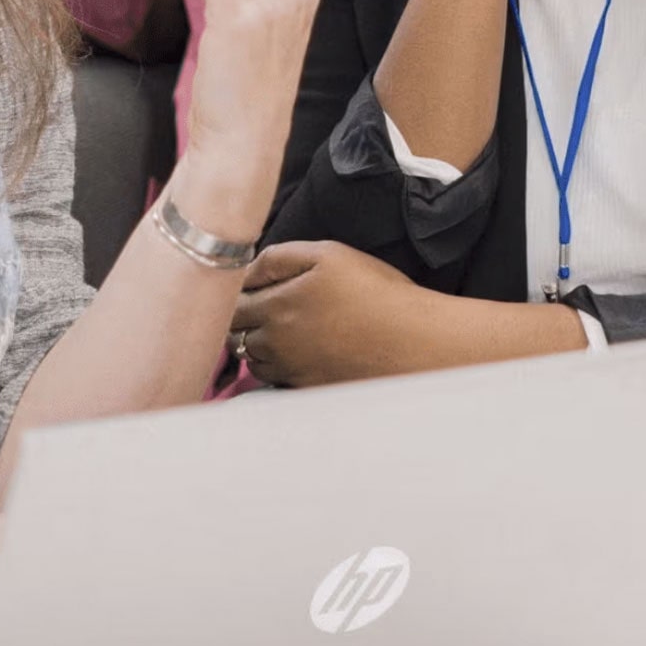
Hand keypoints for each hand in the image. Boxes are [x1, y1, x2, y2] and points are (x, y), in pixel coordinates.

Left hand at [231, 240, 582, 385]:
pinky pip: (278, 382)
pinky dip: (281, 369)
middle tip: (265, 310)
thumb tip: (245, 271)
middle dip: (243, 323)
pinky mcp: (308, 391)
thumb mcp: (328, 254)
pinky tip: (305, 354)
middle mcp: (275, 344)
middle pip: (236, 337)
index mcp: (275, 306)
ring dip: (260, 348)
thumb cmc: (376, 292)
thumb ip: (278, 258)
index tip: (251, 291)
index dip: (235, 297)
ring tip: (288, 332)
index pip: (231, 306)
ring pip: (255, 362)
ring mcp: (290, 372)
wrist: (414, 340)